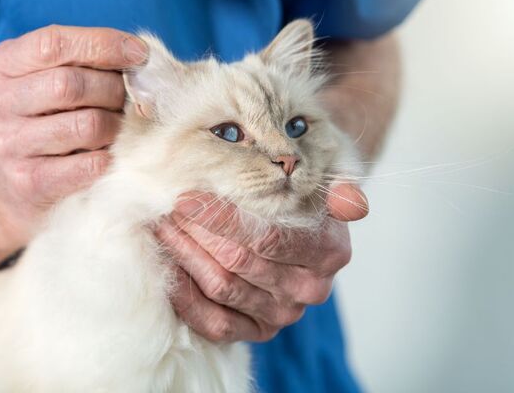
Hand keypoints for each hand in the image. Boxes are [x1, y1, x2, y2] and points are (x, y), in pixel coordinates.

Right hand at [0, 25, 147, 244]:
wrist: (5, 189)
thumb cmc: (36, 122)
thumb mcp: (39, 81)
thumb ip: (76, 62)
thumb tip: (136, 57)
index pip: (53, 44)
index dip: (102, 44)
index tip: (139, 53)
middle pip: (70, 84)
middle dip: (113, 89)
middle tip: (129, 99)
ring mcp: (7, 146)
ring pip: (86, 125)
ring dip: (115, 125)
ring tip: (119, 127)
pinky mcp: (28, 183)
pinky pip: (88, 164)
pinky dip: (109, 157)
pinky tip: (109, 153)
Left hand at [156, 184, 367, 341]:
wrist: (301, 229)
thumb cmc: (302, 198)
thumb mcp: (324, 181)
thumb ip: (338, 187)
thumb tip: (351, 203)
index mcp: (330, 251)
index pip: (267, 237)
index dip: (221, 217)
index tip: (186, 196)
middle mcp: (310, 289)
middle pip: (239, 261)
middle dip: (196, 231)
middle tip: (166, 207)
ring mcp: (283, 314)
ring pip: (222, 287)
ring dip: (185, 255)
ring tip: (162, 227)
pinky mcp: (258, 332)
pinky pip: (215, 322)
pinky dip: (186, 295)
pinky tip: (169, 266)